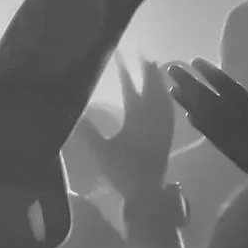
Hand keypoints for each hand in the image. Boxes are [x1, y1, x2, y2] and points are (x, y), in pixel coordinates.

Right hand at [76, 56, 177, 201]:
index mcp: (136, 118)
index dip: (125, 71)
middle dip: (148, 71)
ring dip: (159, 83)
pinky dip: (167, 99)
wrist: (147, 192)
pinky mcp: (167, 136)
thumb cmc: (123, 171)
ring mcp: (163, 126)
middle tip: (145, 55)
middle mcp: (153, 118)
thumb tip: (77, 111)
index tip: (120, 55)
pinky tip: (166, 96)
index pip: (130, 88)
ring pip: (163, 98)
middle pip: (153, 89)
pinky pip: (170, 111)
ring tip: (156, 70)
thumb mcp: (101, 151)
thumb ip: (89, 131)